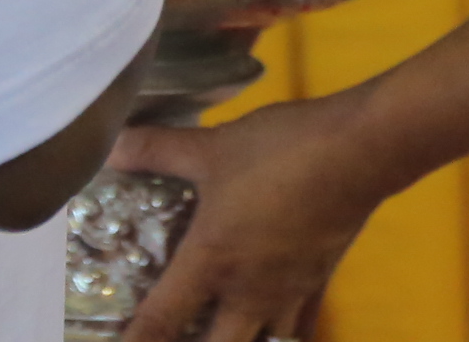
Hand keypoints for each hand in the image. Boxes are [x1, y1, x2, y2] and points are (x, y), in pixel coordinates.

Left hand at [110, 98, 396, 341]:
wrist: (359, 151)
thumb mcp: (212, 146)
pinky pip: (299, 331)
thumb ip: (157, 149)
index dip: (135, 341)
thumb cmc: (280, 150)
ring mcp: (287, 294)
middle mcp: (246, 292)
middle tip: (177, 335)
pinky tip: (273, 329)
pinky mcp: (320, 285)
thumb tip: (108, 147)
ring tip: (224, 334)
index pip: (161, 321)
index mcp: (210, 261)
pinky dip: (283, 338)